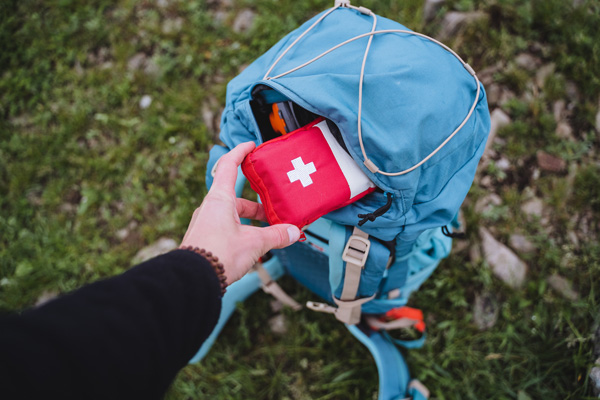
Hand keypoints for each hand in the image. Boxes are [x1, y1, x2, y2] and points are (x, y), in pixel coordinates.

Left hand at [181, 142, 300, 284]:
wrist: (193, 280)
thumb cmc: (218, 255)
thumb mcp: (254, 243)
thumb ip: (276, 235)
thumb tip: (294, 232)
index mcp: (219, 199)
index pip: (229, 166)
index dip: (240, 152)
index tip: (251, 146)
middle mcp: (210, 208)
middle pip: (236, 198)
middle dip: (257, 206)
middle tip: (274, 213)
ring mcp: (205, 223)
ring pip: (232, 216)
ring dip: (250, 223)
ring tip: (268, 235)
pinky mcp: (204, 239)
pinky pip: (226, 229)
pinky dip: (241, 232)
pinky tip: (253, 247)